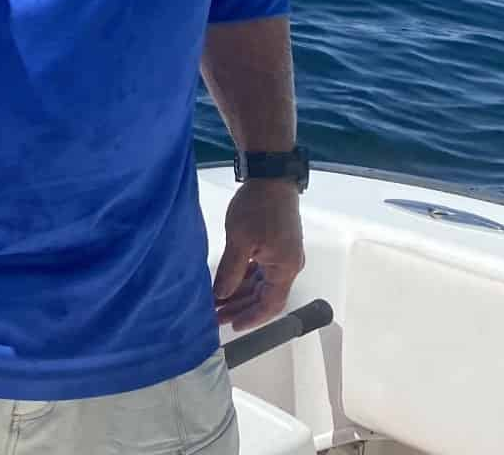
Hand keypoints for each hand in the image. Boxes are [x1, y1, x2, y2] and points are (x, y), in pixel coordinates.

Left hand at [212, 179, 304, 331]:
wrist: (270, 176)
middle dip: (240, 307)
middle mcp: (287, 266)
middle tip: (216, 316)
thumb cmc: (257, 208)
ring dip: (241, 293)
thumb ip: (231, 271)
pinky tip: (228, 282)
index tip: (232, 327)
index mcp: (284, 269)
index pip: (270, 305)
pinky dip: (245, 277)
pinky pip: (260, 269)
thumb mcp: (240, 240)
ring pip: (261, 283)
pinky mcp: (275, 244)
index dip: (251, 318)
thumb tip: (221, 296)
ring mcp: (282, 254)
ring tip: (218, 303)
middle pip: (264, 296)